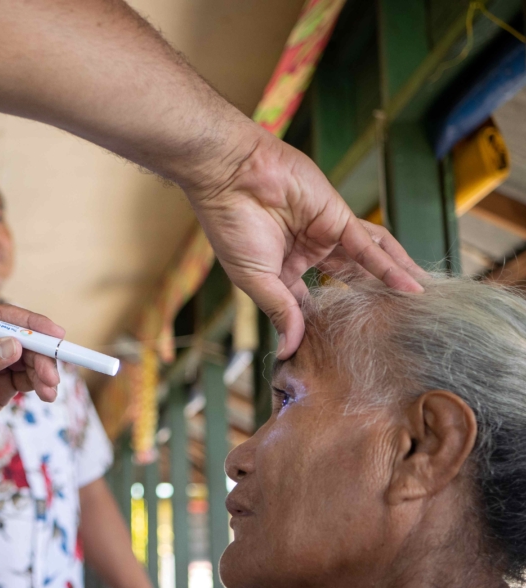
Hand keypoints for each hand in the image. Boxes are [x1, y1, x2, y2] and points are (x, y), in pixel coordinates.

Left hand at [0, 304, 62, 447]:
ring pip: (27, 358)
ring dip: (43, 371)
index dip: (31, 322)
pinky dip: (38, 383)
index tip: (54, 334)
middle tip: (51, 374)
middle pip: (21, 337)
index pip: (2, 316)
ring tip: (49, 390)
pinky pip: (25, 378)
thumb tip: (14, 344)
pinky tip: (46, 393)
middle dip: (41, 353)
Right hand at [183, 124, 423, 358]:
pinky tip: (410, 286)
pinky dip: (390, 267)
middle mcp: (307, 254)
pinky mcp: (339, 218)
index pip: (309, 305)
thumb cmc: (230, 226)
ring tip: (417, 306)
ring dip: (391, 284)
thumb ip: (279, 311)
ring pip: (366, 265)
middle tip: (396, 328)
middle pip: (346, 284)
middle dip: (369, 304)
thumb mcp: (254, 279)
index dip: (324, 326)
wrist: (230, 177)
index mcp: (281, 272)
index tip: (342, 352)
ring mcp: (325, 236)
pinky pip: (370, 247)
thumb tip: (288, 350)